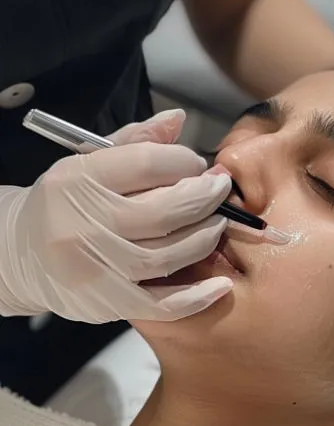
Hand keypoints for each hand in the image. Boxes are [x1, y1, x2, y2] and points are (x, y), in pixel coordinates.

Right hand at [0, 110, 232, 322]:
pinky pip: (161, 305)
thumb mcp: (87, 163)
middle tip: (220, 191)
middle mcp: (83, 226)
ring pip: (167, 256)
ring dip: (204, 239)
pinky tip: (221, 284)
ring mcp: (95, 270)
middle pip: (163, 212)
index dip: (184, 162)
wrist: (20, 254)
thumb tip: (178, 119)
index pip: (145, 164)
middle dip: (204, 198)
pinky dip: (197, 298)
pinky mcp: (107, 304)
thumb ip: (134, 142)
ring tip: (217, 225)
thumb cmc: (64, 204)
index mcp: (77, 181)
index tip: (198, 167)